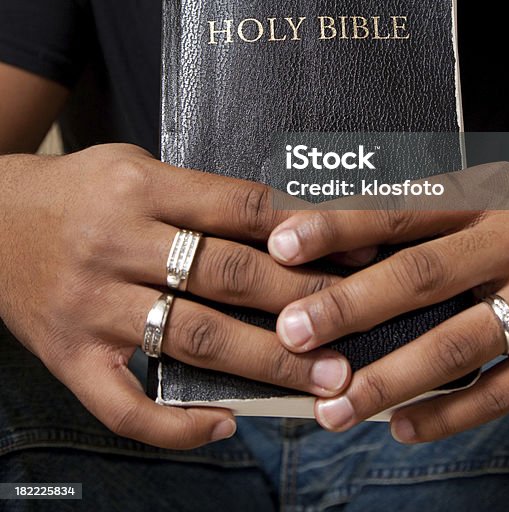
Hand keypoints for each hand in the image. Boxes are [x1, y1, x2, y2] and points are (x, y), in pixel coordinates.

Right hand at [0, 144, 350, 447]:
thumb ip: (200, 194)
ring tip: (323, 378)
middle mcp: (117, 243)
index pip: (239, 207)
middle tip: (357, 324)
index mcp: (141, 187)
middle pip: (226, 274)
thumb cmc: (80, 190)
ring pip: (192, 338)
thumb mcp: (137, 167)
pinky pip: (124, 406)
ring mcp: (91, 305)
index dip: (303, 230)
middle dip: (300, 301)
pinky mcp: (69, 356)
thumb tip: (289, 223)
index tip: (355, 249)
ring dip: (265, 363)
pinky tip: (224, 426)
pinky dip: (176, 425)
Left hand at [266, 162, 508, 441]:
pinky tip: (399, 426)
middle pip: (424, 274)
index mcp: (486, 199)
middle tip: (292, 332)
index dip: (341, 226)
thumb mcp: (478, 214)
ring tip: (333, 407)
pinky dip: (445, 415)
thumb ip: (417, 230)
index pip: (403, 209)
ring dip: (388, 378)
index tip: (283, 243)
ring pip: (458, 343)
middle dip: (350, 306)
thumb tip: (326, 251)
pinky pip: (499, 393)